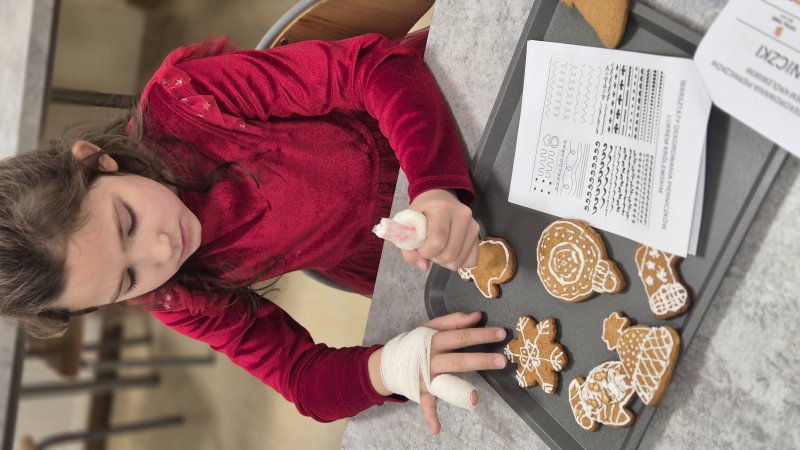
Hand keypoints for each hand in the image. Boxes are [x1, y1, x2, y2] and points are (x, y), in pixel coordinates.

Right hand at [368, 312, 506, 433]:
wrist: (388, 362)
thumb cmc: (414, 343)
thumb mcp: (429, 327)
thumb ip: (453, 320)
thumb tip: (476, 316)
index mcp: (433, 340)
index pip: (460, 336)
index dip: (480, 334)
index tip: (500, 334)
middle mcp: (430, 359)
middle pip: (458, 360)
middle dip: (480, 360)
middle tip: (502, 361)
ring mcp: (425, 377)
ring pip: (445, 383)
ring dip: (459, 392)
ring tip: (475, 399)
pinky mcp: (420, 392)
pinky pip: (426, 405)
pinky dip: (429, 417)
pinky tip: (436, 429)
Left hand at [402, 189, 479, 271]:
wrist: (440, 199)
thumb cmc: (422, 213)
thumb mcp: (408, 226)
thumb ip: (409, 248)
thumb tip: (424, 267)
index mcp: (442, 208)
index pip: (438, 241)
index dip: (426, 252)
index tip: (420, 246)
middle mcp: (462, 215)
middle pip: (450, 254)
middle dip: (435, 258)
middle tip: (429, 249)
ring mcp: (473, 226)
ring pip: (459, 261)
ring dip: (445, 262)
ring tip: (439, 249)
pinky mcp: (478, 236)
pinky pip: (471, 261)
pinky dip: (458, 262)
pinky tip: (450, 252)